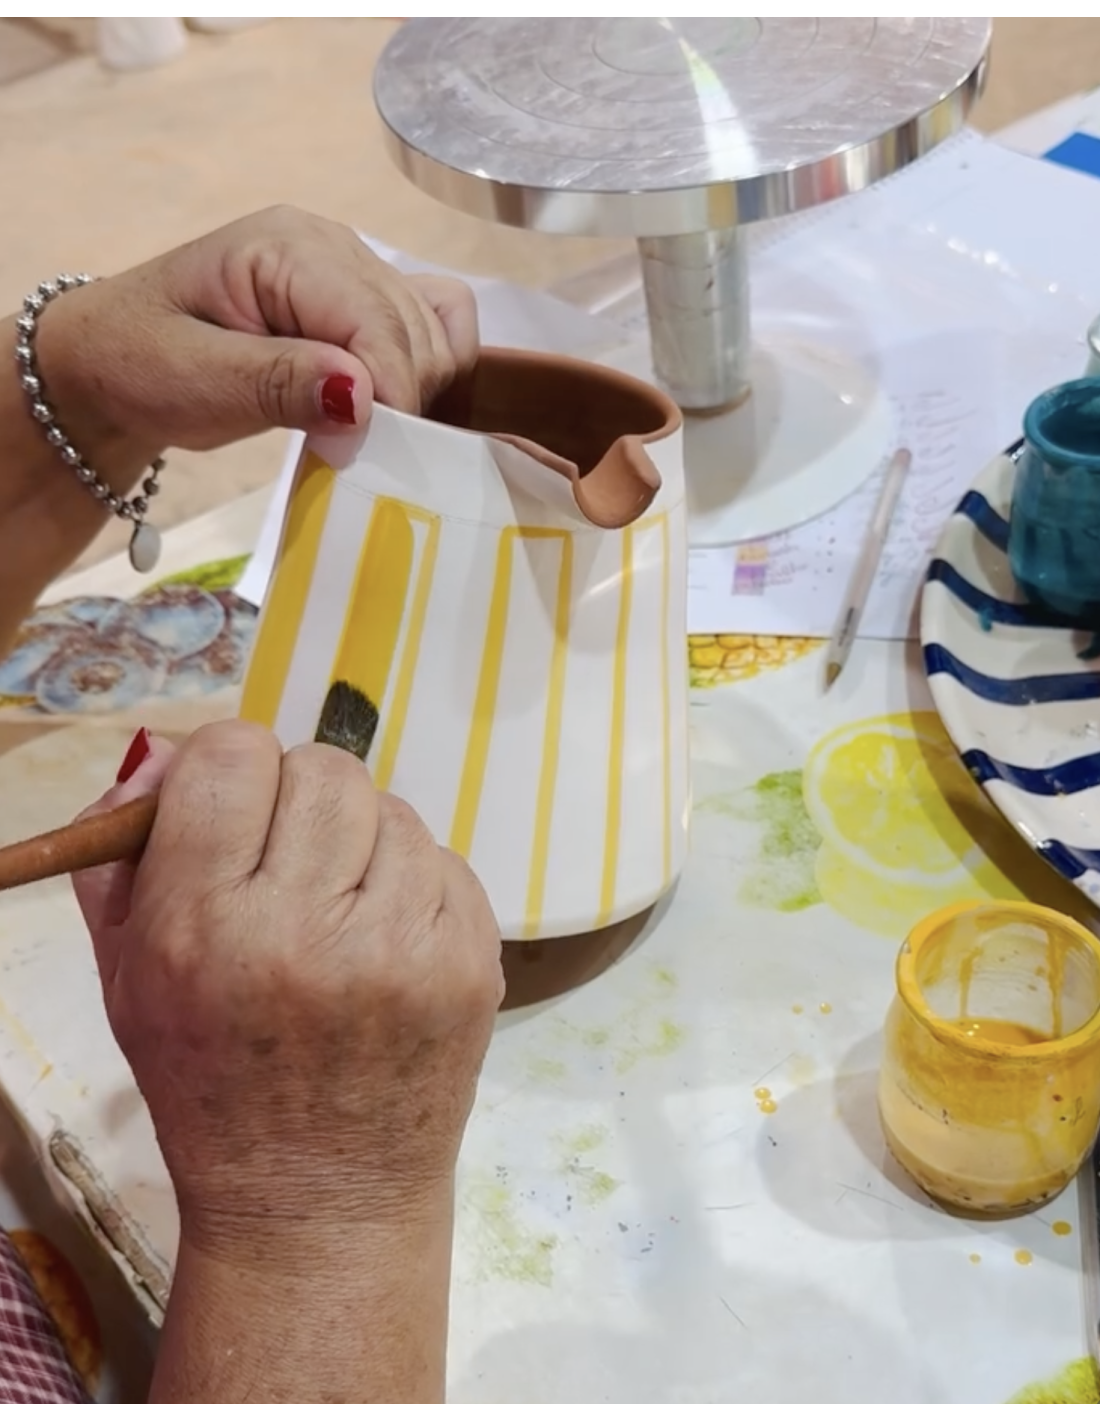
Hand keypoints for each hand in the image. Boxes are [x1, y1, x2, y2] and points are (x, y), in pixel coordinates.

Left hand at [34, 205, 478, 461]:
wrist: (115, 363)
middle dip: (397, 399)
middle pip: (415, 329)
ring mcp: (356, 271)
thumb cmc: (140, 365)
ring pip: (436, 334)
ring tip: (357, 432)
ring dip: (415, 392)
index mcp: (287, 247)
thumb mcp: (191, 380)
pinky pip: (440, 326)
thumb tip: (362, 397)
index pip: (376, 318)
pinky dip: (435, 371)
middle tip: (345, 449)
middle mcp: (333, 246)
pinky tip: (394, 407)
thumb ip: (277, 383)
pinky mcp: (368, 303)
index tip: (361, 451)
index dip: (388, 392)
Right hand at [72, 720, 503, 1259]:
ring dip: (361, 842)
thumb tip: (160, 755)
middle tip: (289, 860)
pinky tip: (386, 943)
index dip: (227, 769)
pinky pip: (444, 860)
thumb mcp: (126, 978)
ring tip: (340, 911)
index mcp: (203, 929)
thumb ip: (123, 856)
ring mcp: (401, 948)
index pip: (232, 758)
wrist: (319, 1202)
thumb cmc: (209, 1084)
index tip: (231, 806)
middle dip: (298, 800)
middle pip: (323, 769)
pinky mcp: (470, 964)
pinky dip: (414, 884)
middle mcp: (306, 932)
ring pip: (391, 808)